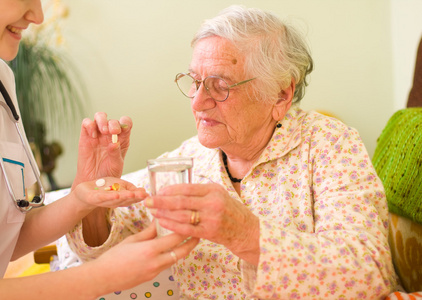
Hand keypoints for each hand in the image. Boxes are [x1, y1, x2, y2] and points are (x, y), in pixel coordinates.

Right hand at [73, 112, 131, 187]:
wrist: (93, 181)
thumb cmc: (107, 173)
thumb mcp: (116, 165)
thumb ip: (116, 154)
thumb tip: (114, 143)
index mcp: (122, 139)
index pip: (126, 124)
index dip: (125, 123)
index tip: (123, 130)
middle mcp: (110, 134)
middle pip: (113, 120)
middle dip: (114, 124)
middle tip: (113, 132)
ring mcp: (98, 134)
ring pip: (100, 117)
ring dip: (102, 120)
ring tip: (103, 131)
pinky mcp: (85, 136)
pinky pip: (86, 123)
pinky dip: (89, 125)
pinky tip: (92, 135)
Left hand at [73, 177, 147, 209]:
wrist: (83, 192)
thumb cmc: (103, 188)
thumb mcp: (119, 185)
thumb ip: (130, 188)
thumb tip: (144, 191)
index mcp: (121, 199)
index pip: (132, 199)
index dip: (140, 197)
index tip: (148, 195)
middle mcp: (114, 202)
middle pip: (125, 200)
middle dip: (135, 198)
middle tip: (144, 196)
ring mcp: (104, 201)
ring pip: (116, 200)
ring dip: (125, 197)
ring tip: (133, 194)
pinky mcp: (93, 199)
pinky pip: (102, 198)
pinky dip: (110, 197)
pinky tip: (117, 194)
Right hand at [91, 223, 198, 291]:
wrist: (103, 277)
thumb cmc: (114, 257)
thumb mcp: (132, 240)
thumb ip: (149, 231)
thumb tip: (159, 222)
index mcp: (150, 250)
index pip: (175, 238)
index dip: (185, 229)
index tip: (191, 221)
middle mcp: (156, 262)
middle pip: (182, 251)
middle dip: (192, 242)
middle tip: (198, 233)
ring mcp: (155, 271)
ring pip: (176, 259)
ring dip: (183, 249)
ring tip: (188, 240)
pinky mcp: (153, 276)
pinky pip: (167, 264)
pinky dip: (172, 256)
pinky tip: (171, 249)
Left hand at [144, 183, 259, 264]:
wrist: (245, 229)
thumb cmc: (230, 210)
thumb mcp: (219, 194)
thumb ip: (201, 191)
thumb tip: (177, 189)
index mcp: (213, 190)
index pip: (187, 188)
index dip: (170, 190)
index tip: (158, 191)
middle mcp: (212, 203)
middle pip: (181, 201)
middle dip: (161, 201)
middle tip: (148, 200)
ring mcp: (210, 218)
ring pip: (181, 215)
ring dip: (164, 213)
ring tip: (152, 211)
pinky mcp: (209, 232)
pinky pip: (186, 229)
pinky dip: (172, 225)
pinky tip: (162, 222)